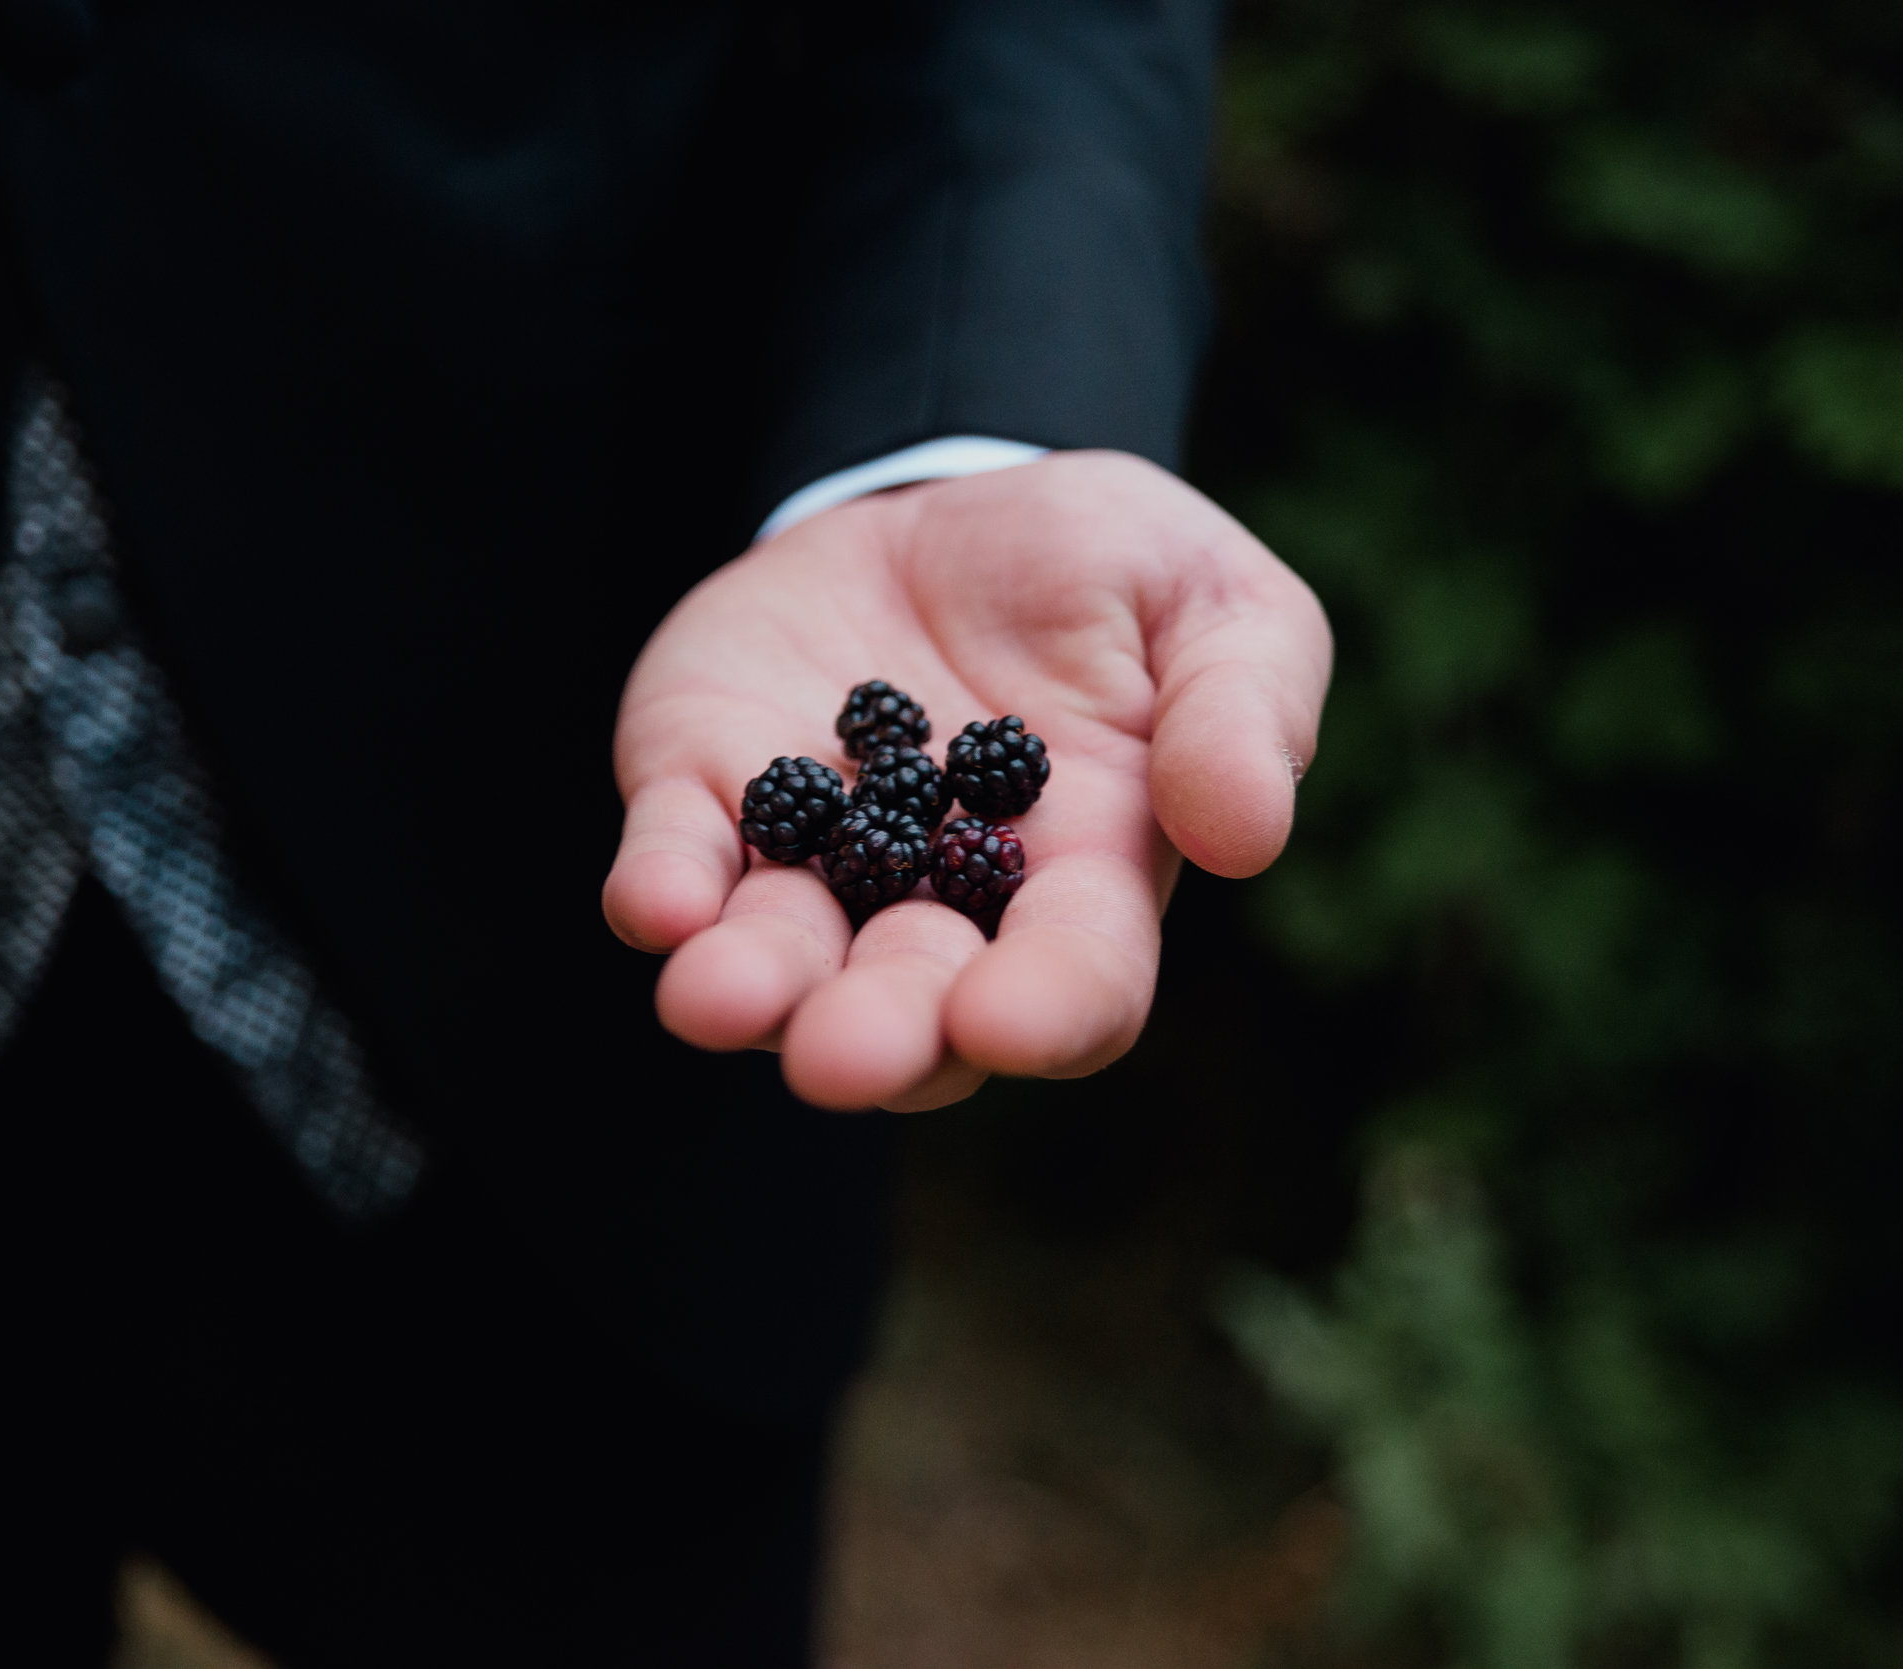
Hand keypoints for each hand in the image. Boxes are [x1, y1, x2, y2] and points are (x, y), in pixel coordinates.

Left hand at [601, 451, 1330, 1111]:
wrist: (954, 495)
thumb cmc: (1114, 572)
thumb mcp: (1217, 605)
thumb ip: (1243, 711)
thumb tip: (1245, 833)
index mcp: (1083, 883)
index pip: (1075, 983)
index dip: (1044, 1012)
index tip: (1005, 1018)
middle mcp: (940, 905)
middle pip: (911, 1007)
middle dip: (877, 1035)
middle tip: (843, 1055)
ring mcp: (815, 861)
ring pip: (780, 963)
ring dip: (749, 992)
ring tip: (716, 1001)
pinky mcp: (707, 795)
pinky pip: (679, 863)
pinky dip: (662, 891)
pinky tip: (657, 902)